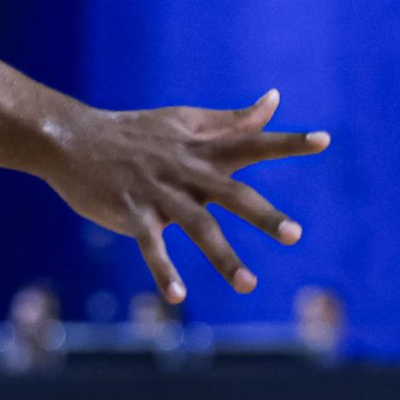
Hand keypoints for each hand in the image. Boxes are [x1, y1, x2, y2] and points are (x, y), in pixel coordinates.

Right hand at [43, 90, 328, 302]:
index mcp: (203, 148)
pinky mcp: (131, 212)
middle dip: (263, 215)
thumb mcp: (186, 119)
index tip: (325, 140)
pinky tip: (178, 297)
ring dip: (223, 257)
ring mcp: (159, 193)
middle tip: (295, 236)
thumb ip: (233, 120)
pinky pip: (151, 246)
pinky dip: (163, 271)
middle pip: (232, 193)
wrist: (74, 139)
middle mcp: (187, 170)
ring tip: (248, 285)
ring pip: (197, 227)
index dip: (287, 142)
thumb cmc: (136, 132)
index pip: (253, 141)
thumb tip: (275, 102)